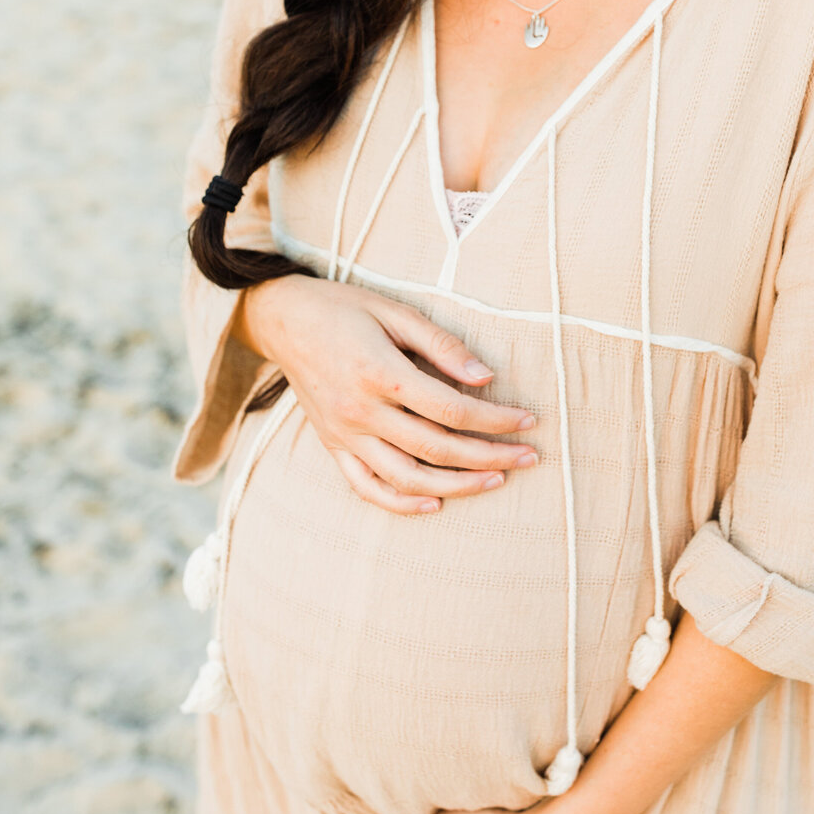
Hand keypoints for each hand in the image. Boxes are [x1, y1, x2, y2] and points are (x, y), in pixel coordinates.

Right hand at [237, 276, 537, 515]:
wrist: (284, 320)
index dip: (496, 420)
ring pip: (407, 477)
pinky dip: (401, 503)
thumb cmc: (345, 309)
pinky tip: (435, 505)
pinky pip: (367, 487)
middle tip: (529, 457)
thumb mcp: (396, 311)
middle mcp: (361, 411)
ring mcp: (345, 434)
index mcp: (381, 373)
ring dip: (457, 485)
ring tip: (495, 481)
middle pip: (437, 448)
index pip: (452, 409)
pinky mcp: (333, 446)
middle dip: (490, 457)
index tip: (528, 421)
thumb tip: (486, 377)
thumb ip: (442, 345)